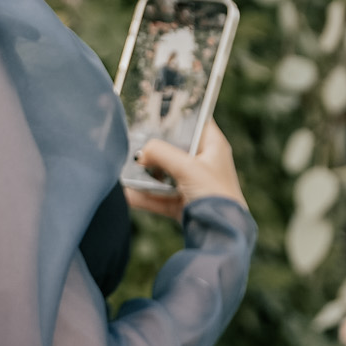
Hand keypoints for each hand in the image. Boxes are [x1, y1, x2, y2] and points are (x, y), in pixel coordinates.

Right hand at [126, 119, 247, 220]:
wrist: (221, 235)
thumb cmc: (215, 195)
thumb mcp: (187, 168)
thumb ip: (161, 153)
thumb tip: (141, 153)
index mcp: (213, 146)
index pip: (195, 120)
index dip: (177, 115)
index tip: (155, 111)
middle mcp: (203, 163)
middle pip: (174, 148)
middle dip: (153, 149)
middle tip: (132, 142)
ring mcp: (193, 184)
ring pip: (164, 173)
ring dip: (145, 174)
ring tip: (123, 169)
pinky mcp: (183, 204)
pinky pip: (159, 196)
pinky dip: (144, 196)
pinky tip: (126, 193)